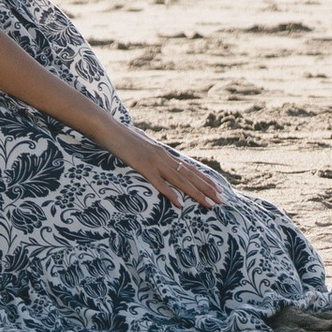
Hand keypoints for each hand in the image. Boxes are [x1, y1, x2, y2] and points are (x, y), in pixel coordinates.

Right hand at [112, 127, 226, 209]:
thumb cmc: (122, 138)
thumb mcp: (141, 148)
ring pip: (181, 181)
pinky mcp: (142, 167)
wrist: (108, 127)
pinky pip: (159, 183)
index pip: (190, 169)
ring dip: (197, 194)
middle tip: (223, 200)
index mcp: (164, 154)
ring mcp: (154, 162)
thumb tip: (157, 164)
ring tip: (211, 204)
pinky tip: (181, 204)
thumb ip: (151, 156)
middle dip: (207, 189)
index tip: (217, 190)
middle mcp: (164, 157)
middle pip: (190, 176)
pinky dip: (171, 194)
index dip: (204, 180)